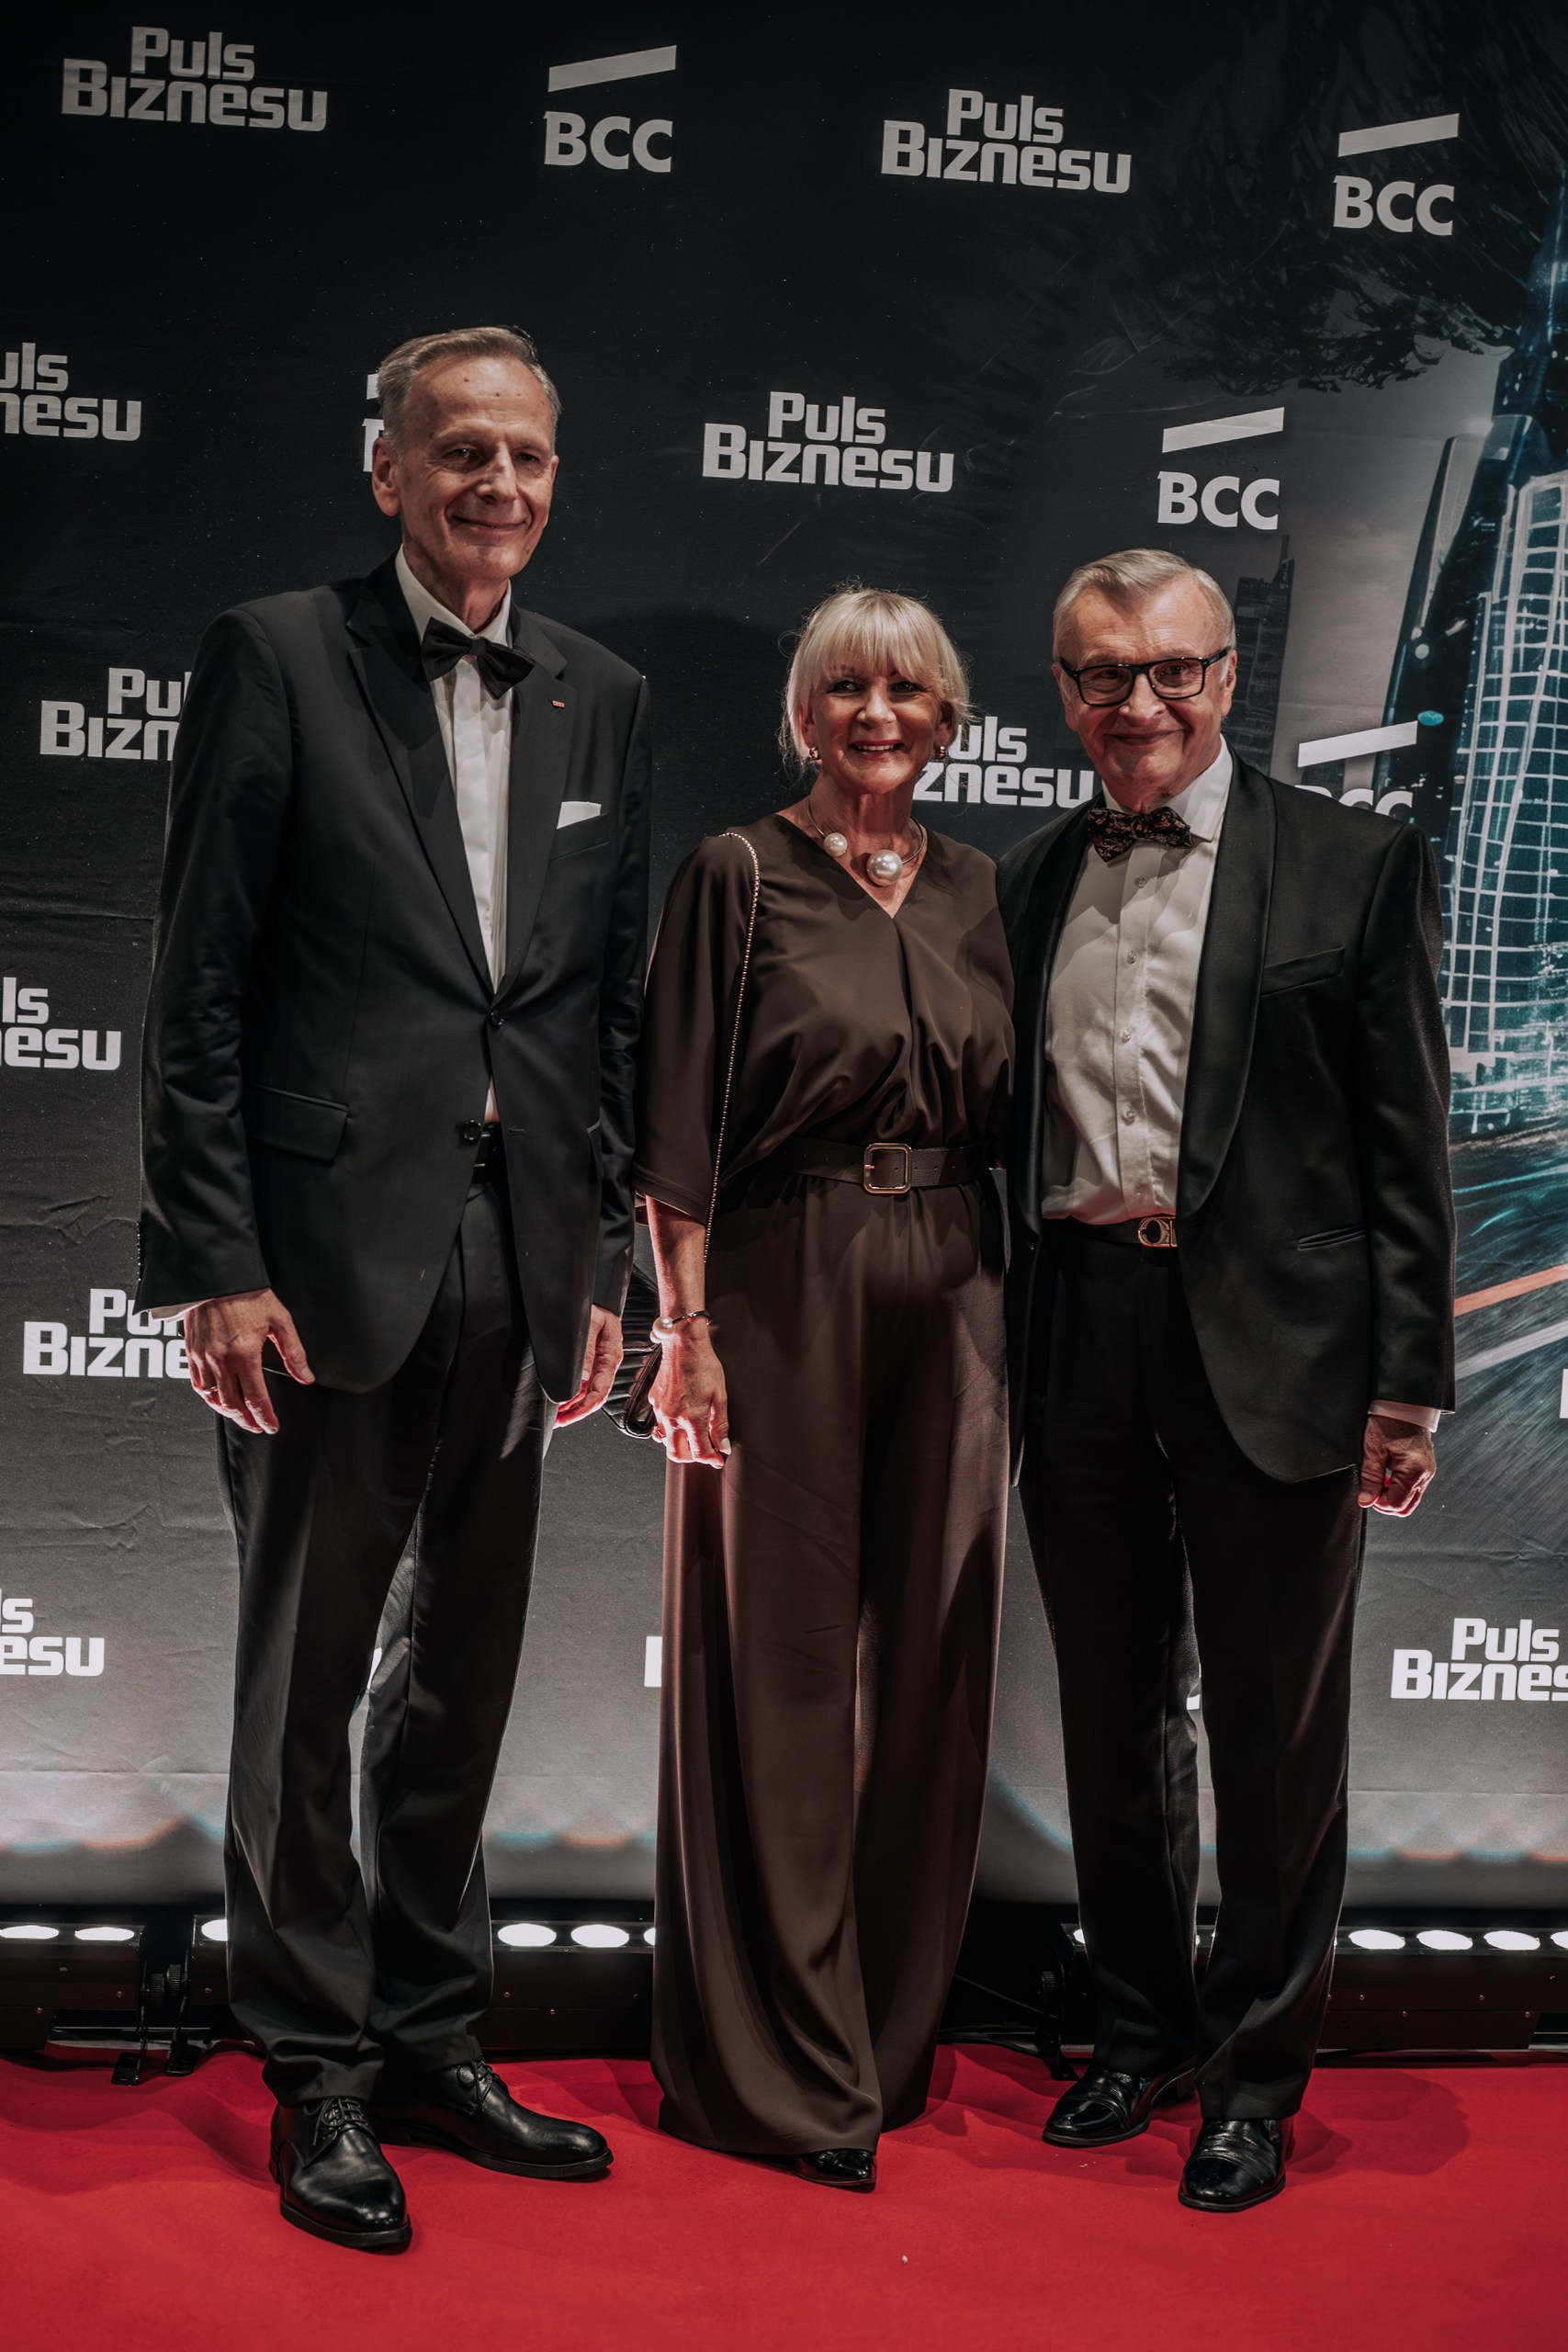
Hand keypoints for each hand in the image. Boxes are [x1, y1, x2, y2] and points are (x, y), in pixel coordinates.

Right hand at [183, 1289, 312, 1434]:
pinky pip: (198, 1384)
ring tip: (242, 1417)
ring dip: (228, 1413)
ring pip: (213, 1398)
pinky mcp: (192, 1352)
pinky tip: (219, 1399)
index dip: (266, 1417)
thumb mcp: (280, 1320)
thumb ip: (293, 1352)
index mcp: (245, 1355)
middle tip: (258, 1426)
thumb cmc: (248, 1294)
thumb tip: (306, 1377)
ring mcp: (204, 1358)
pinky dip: (209, 1397)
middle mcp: (221, 1361)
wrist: (216, 1276)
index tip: (272, 1426)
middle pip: (233, 1405)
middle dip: (248, 1421)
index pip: (256, 1399)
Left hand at [556, 1306, 623, 1425]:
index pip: (600, 1391)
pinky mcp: (591, 1359)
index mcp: (611, 1356)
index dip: (584, 1408)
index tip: (568, 1417)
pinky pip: (583, 1382)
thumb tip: (582, 1378)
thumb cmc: (596, 1306)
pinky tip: (562, 1400)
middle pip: (594, 1396)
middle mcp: (606, 1363)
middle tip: (558, 1422)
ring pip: (587, 1392)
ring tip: (556, 1415)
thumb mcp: (590, 1323)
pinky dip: (572, 1393)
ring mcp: (599, 1363)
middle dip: (576, 1412)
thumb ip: (587, 1349)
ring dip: (572, 1405)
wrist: (597, 1296)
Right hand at [651, 1325, 729, 1466]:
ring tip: (694, 1433)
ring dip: (680, 1443)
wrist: (683, 1344)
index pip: (700, 1453)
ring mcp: (660, 1411)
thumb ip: (720, 1425)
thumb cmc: (702, 1365)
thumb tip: (723, 1446)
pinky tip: (682, 1417)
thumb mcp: (720, 1396)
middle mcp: (673, 1418)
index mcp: (692, 1418)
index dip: (711, 1459)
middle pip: (676, 1454)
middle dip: (691, 1457)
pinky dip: (671, 1427)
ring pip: (666, 1440)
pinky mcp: (654, 1402)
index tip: (718, 1459)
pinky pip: (660, 1423)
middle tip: (705, 1449)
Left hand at [1358, 1413, 1435, 1515]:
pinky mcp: (1425, 1466)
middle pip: (1406, 1507)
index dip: (1378, 1503)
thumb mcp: (1373, 1450)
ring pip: (1409, 1498)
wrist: (1403, 1402)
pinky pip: (1412, 1486)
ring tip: (1378, 1477)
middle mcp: (1426, 1474)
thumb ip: (1370, 1478)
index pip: (1396, 1504)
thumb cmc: (1389, 1421)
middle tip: (1371, 1489)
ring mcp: (1427, 1471)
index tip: (1366, 1493)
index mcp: (1415, 1471)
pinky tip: (1387, 1473)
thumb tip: (1366, 1501)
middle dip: (1386, 1503)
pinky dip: (1398, 1486)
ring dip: (1392, 1494)